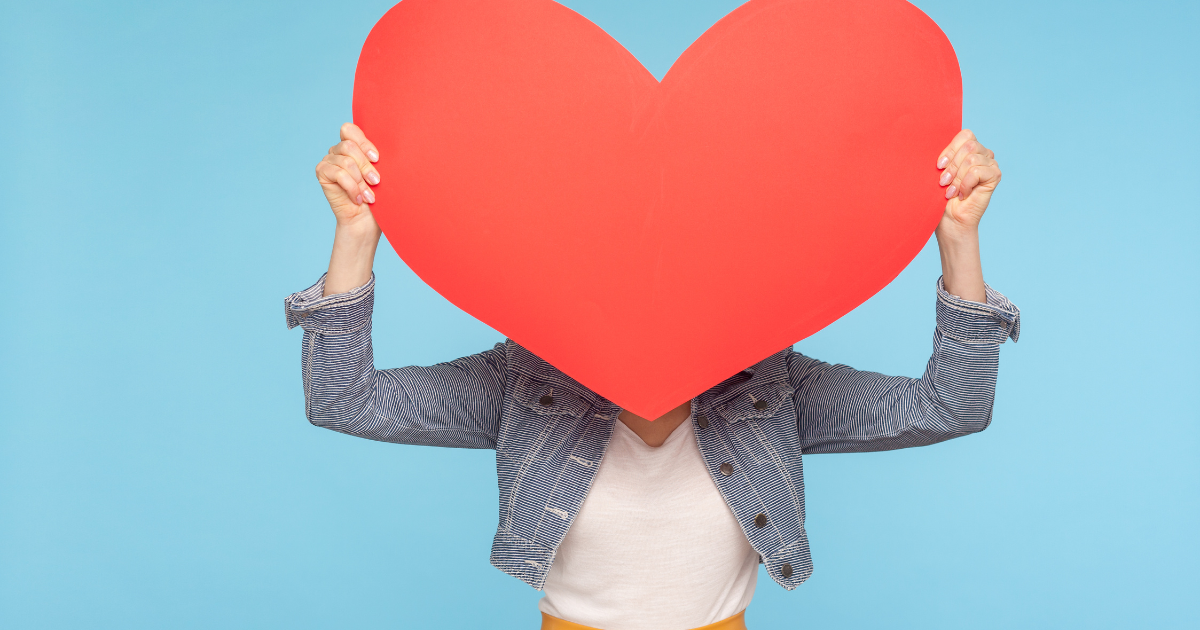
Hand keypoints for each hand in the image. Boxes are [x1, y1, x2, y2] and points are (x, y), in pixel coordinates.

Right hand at [318, 123, 383, 295]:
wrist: (367, 223)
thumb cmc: (379, 198)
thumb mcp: (382, 174)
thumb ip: (378, 158)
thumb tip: (394, 142)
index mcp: (353, 146)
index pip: (350, 129)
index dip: (364, 143)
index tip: (377, 159)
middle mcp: (338, 151)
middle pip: (349, 145)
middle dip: (366, 166)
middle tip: (376, 182)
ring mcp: (329, 161)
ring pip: (345, 161)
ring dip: (360, 181)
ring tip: (369, 196)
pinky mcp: (322, 173)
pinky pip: (337, 173)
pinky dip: (351, 187)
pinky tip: (358, 199)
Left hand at [935, 129, 1000, 238]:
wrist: (949, 220)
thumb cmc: (941, 197)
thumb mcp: (939, 171)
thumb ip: (944, 155)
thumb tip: (933, 139)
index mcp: (969, 149)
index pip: (965, 135)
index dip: (950, 150)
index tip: (939, 166)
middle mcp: (983, 154)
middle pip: (969, 145)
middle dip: (952, 166)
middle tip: (944, 182)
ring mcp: (990, 164)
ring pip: (972, 159)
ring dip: (957, 178)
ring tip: (951, 191)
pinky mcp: (995, 175)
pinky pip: (977, 171)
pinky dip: (965, 184)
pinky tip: (963, 194)